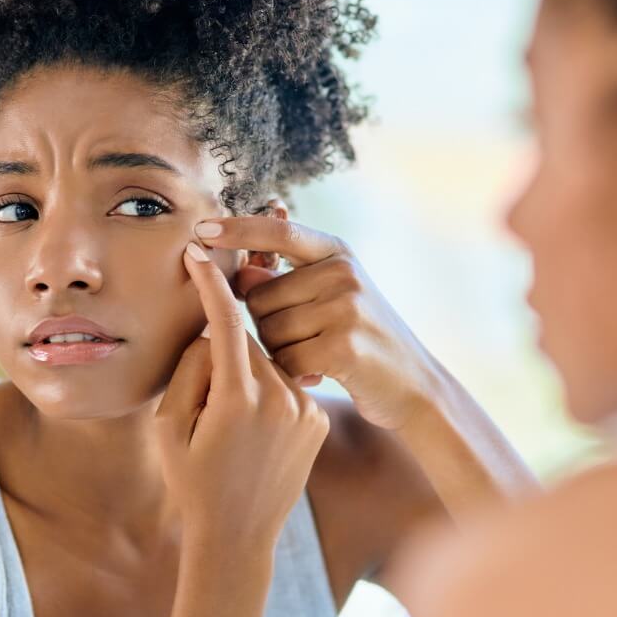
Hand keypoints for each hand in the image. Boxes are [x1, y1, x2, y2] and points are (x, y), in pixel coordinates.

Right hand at [153, 241, 330, 548]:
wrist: (239, 537)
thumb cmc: (192, 482)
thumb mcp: (170, 427)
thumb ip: (190, 368)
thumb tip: (212, 330)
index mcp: (239, 399)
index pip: (226, 320)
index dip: (210, 281)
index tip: (198, 252)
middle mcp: (281, 398)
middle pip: (248, 339)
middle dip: (223, 347)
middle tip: (205, 399)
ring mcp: (305, 409)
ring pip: (268, 360)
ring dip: (246, 371)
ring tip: (230, 425)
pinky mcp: (317, 418)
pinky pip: (285, 384)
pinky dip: (266, 391)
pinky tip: (253, 432)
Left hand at [194, 215, 440, 430]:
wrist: (415, 387)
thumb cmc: (360, 340)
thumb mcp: (330, 298)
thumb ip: (285, 282)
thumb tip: (239, 272)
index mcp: (337, 252)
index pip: (277, 230)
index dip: (236, 228)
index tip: (201, 229)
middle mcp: (343, 272)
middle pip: (259, 295)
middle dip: (265, 324)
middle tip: (302, 340)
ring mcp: (347, 307)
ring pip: (268, 330)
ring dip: (279, 353)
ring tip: (314, 357)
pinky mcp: (344, 346)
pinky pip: (285, 359)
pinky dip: (293, 374)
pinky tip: (318, 376)